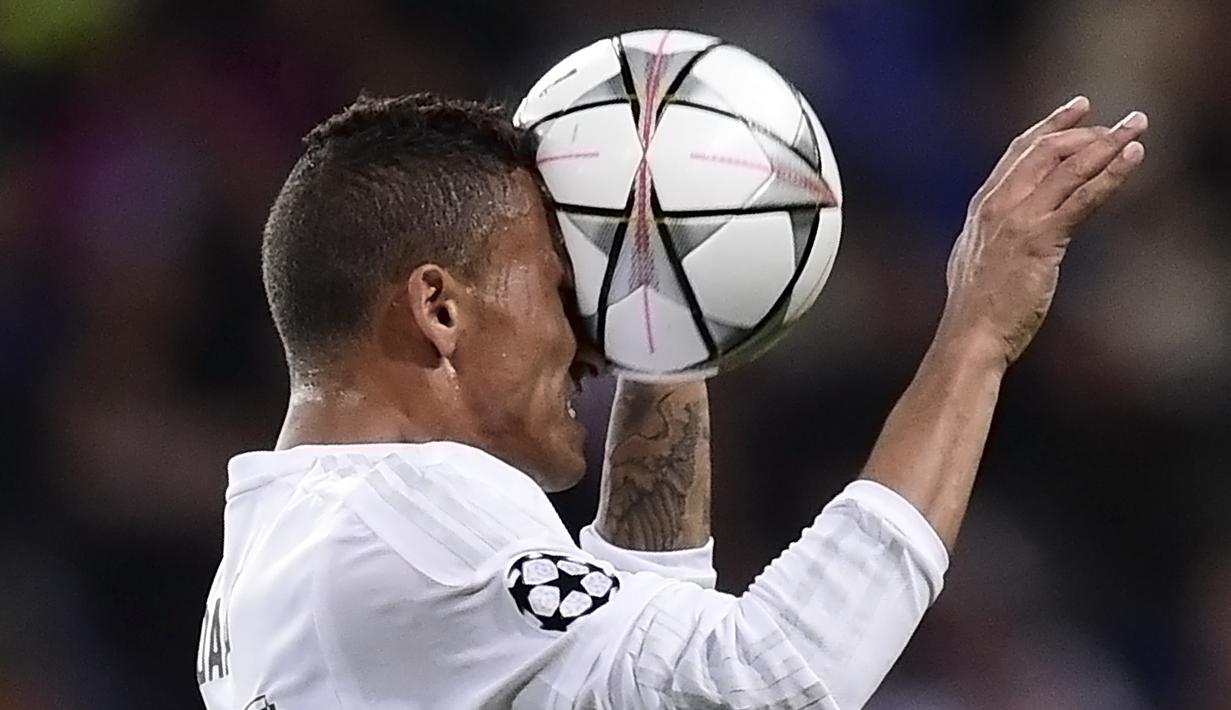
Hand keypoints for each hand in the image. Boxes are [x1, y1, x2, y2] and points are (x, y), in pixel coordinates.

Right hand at [942, 96, 1147, 365]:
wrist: (969, 333)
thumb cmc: (975, 307)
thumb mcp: (975, 257)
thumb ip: (992, 233)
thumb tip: (1007, 229)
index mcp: (983, 206)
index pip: (1020, 152)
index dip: (1051, 125)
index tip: (1079, 108)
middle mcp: (999, 204)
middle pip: (1047, 150)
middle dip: (1088, 130)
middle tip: (1125, 122)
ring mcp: (1018, 219)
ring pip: (1069, 166)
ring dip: (1109, 141)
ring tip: (1138, 126)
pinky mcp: (1040, 239)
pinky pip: (1083, 198)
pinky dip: (1111, 174)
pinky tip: (1133, 157)